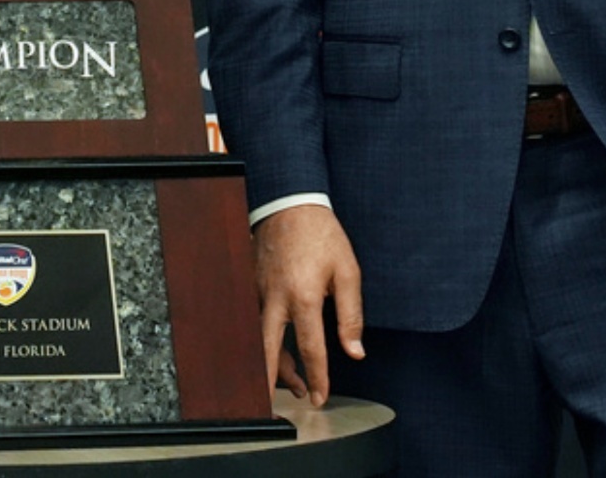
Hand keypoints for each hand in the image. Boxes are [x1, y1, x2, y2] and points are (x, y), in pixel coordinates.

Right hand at [252, 205, 364, 407]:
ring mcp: (258, 291)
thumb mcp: (348, 272)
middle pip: (268, 352)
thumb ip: (351, 315)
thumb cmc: (322, 235)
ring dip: (273, 364)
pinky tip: (278, 347)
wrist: (289, 201)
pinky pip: (256, 319)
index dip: (317, 378)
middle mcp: (275, 299)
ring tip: (292, 382)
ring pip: (259, 339)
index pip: (311, 349)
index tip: (320, 397)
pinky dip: (266, 339)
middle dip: (275, 382)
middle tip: (285, 404)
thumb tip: (355, 351)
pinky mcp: (251, 284)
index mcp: (303, 298)